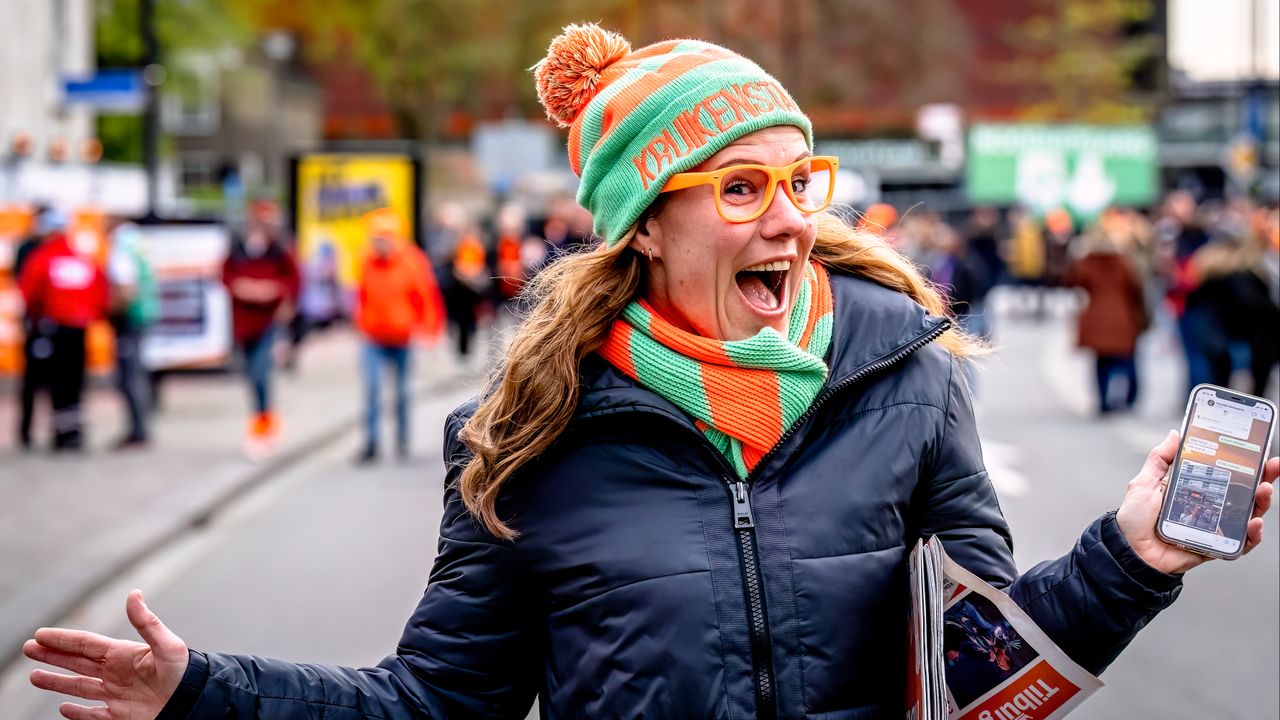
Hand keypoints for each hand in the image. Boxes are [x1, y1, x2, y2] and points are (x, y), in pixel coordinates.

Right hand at [24, 589, 187, 719]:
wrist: (195, 701)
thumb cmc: (184, 672)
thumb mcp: (167, 645)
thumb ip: (147, 622)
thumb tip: (133, 594)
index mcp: (124, 654)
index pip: (86, 644)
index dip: (63, 639)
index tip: (40, 634)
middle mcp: (116, 673)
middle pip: (77, 663)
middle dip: (53, 655)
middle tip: (28, 648)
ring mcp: (116, 695)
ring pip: (79, 687)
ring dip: (56, 682)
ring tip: (34, 676)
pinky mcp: (119, 716)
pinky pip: (93, 715)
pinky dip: (77, 713)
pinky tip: (63, 708)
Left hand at [1116, 429, 1277, 574]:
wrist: (1129, 552)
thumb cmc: (1134, 519)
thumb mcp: (1144, 482)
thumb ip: (1160, 459)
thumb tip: (1176, 434)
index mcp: (1194, 489)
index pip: (1225, 473)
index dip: (1243, 463)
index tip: (1257, 450)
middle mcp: (1208, 506)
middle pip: (1244, 492)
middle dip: (1263, 478)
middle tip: (1273, 466)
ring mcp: (1214, 527)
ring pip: (1248, 514)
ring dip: (1262, 502)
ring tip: (1264, 490)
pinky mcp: (1215, 547)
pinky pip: (1241, 543)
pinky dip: (1252, 535)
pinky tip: (1253, 523)